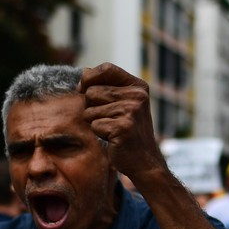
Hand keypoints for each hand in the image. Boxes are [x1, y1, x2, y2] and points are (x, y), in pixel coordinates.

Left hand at [78, 63, 164, 178]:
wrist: (144, 160)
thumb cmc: (128, 130)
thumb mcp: (122, 103)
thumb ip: (106, 86)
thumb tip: (84, 73)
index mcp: (138, 87)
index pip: (106, 68)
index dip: (89, 78)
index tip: (85, 90)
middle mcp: (138, 96)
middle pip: (92, 91)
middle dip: (92, 107)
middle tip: (111, 119)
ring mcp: (132, 111)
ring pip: (90, 109)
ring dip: (96, 121)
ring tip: (113, 128)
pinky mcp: (123, 127)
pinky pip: (94, 125)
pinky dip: (99, 133)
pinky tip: (114, 138)